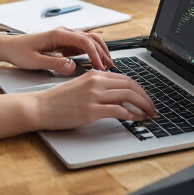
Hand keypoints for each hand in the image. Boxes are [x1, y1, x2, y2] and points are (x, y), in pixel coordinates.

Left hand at [0, 28, 113, 73]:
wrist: (9, 46)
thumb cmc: (19, 52)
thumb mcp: (34, 61)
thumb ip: (54, 63)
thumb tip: (72, 66)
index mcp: (58, 35)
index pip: (84, 41)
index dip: (94, 54)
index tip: (99, 66)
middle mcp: (64, 33)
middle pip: (91, 38)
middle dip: (102, 52)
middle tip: (109, 66)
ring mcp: (64, 37)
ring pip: (89, 40)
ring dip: (99, 51)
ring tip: (106, 64)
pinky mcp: (63, 43)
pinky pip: (82, 46)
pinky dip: (92, 53)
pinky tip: (95, 63)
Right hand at [34, 70, 156, 128]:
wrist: (40, 107)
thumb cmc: (58, 99)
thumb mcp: (81, 85)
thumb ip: (99, 86)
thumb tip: (117, 93)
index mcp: (95, 75)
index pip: (126, 79)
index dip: (140, 89)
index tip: (146, 98)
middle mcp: (96, 82)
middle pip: (130, 86)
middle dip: (145, 98)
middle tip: (153, 107)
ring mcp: (94, 96)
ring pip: (128, 97)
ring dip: (142, 106)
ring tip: (149, 114)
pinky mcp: (91, 111)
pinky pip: (118, 111)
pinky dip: (131, 115)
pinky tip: (136, 119)